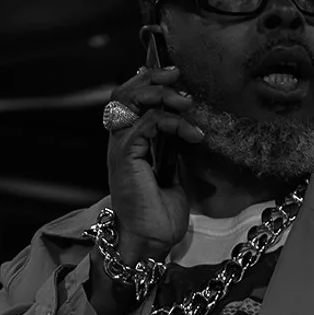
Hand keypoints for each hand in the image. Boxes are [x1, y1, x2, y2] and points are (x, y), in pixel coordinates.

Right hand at [105, 64, 199, 259]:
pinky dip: (172, 122)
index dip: (148, 81)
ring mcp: (120, 148)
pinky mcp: (126, 156)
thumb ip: (172, 148)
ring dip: (162, 94)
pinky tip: (193, 133)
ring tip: (188, 102)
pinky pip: (146, 123)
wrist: (152, 240)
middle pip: (124, 92)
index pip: (130, 99)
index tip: (174, 76)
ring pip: (130, 101)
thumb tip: (185, 126)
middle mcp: (120, 141)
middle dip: (152, 77)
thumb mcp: (172, 172)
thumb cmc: (161, 214)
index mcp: (129, 143)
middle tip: (177, 74)